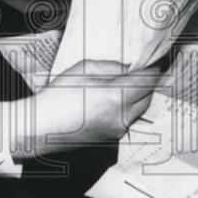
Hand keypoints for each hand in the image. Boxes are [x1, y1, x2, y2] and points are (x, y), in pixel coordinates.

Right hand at [7, 60, 161, 158]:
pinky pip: (128, 119)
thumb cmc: (58, 96)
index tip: (155, 60)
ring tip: (129, 83)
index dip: (153, 69)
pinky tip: (115, 99)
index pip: (146, 81)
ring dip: (139, 96)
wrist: (41, 127)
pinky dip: (128, 107)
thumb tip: (129, 69)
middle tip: (144, 69)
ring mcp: (117, 130)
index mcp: (116, 97)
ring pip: (139, 110)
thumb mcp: (84, 69)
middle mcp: (121, 117)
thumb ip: (111, 67)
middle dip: (148, 82)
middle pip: (147, 97)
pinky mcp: (111, 138)